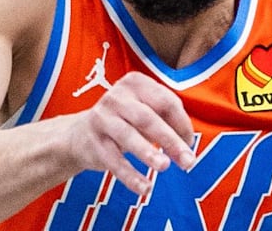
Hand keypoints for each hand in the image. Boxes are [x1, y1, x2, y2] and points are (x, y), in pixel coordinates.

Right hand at [69, 72, 195, 193]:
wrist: (81, 134)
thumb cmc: (125, 120)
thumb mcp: (145, 110)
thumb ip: (167, 121)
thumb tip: (187, 144)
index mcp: (135, 83)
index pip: (165, 101)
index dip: (182, 123)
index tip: (189, 143)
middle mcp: (117, 97)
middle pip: (147, 118)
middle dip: (170, 140)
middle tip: (188, 161)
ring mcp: (102, 118)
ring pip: (128, 136)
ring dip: (148, 152)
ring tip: (164, 166)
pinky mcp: (93, 142)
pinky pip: (114, 161)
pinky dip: (130, 176)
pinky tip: (145, 188)